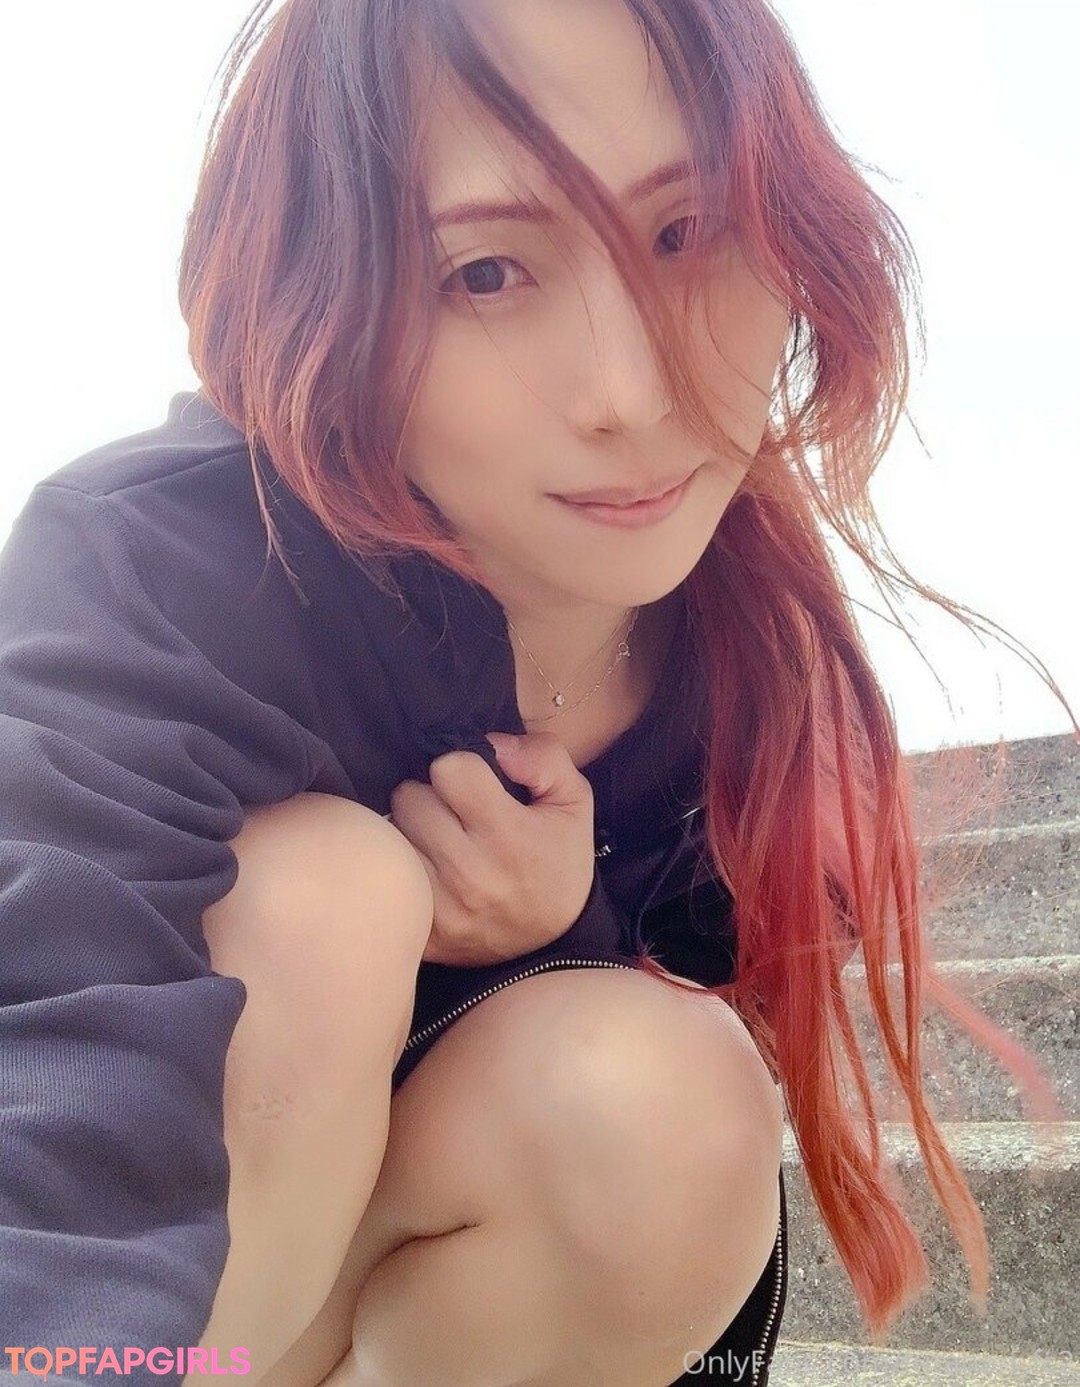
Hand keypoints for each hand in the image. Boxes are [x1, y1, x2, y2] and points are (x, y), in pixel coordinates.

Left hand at [388, 731, 595, 966]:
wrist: (556, 939)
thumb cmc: (559, 859)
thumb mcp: (573, 800)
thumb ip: (542, 757)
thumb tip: (494, 743)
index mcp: (507, 834)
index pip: (447, 769)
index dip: (459, 767)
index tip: (471, 784)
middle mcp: (469, 871)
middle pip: (409, 798)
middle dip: (428, 796)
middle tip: (451, 812)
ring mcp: (440, 907)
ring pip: (391, 836)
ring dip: (410, 832)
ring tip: (438, 841)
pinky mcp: (422, 934)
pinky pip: (387, 881)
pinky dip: (402, 870)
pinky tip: (427, 871)